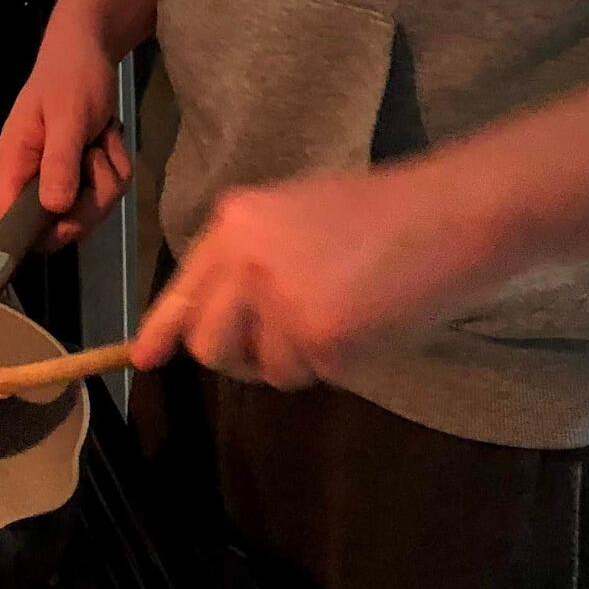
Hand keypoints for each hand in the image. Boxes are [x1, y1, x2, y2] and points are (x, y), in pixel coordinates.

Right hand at [0, 12, 133, 251]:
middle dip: (91, 199)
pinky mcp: (80, 172)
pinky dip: (115, 166)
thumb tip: (53, 209)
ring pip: (89, 209)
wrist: (91, 48)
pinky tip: (108, 139)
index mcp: (12, 162)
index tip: (71, 222)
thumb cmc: (71, 76)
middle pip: (59, 223)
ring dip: (107, 177)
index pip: (7, 218)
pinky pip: (105, 191)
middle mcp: (31, 175)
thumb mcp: (67, 117)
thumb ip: (59, 162)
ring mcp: (57, 175)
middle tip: (98, 160)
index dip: (36, 233)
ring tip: (102, 139)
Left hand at [129, 164, 484, 387]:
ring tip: (338, 315)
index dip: (163, 329)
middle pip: (207, 342)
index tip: (143, 357)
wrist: (445, 215)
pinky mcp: (316, 338)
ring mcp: (277, 301)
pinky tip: (364, 323)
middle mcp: (243, 260)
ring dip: (292, 360)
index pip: (185, 287)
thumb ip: (250, 258)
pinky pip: (307, 375)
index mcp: (235, 222)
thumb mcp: (294, 214)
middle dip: (237, 356)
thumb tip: (216, 316)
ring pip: (260, 367)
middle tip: (282, 344)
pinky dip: (334, 363)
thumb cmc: (380, 213)